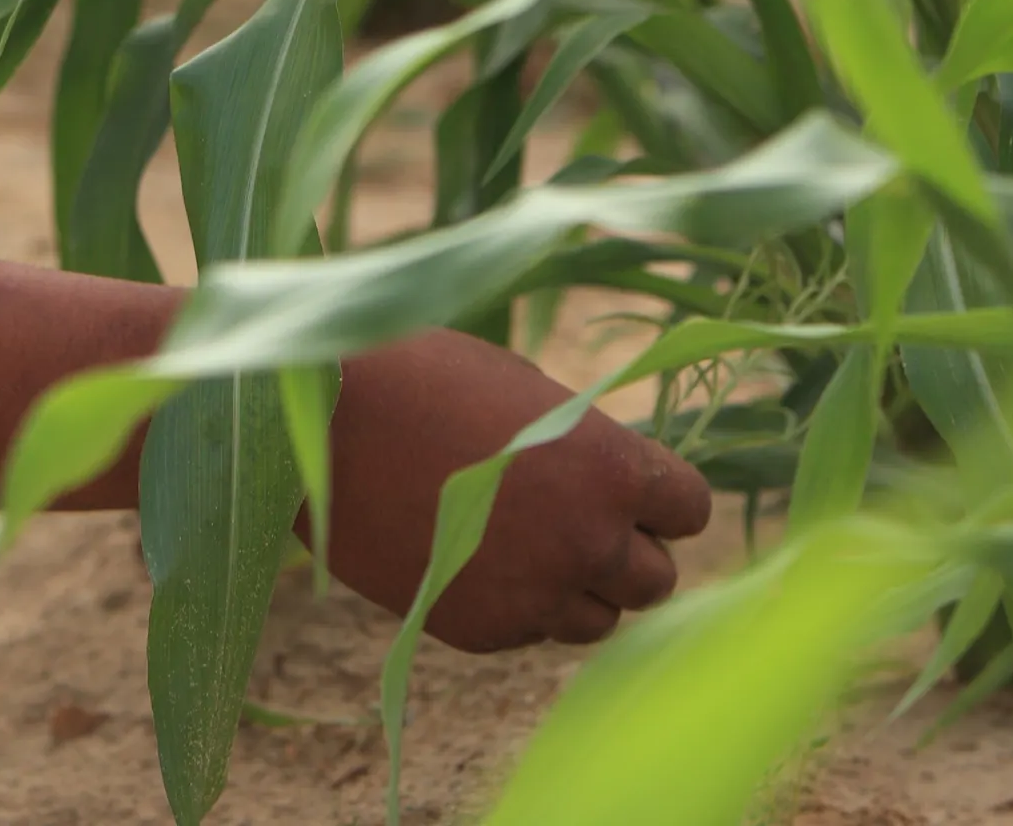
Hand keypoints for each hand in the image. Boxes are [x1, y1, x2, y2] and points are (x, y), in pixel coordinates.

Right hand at [328, 330, 712, 648]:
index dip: (664, 498)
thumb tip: (617, 482)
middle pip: (657, 580)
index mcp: (613, 467)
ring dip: (579, 588)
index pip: (691, 509)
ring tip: (528, 542)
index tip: (635, 490)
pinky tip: (475, 556)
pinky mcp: (481, 630)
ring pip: (599, 620)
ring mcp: (536, 594)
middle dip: (628, 552)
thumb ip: (586, 445)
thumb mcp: (528, 393)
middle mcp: (588, 540)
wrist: (321, 425)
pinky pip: (530, 632)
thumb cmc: (425, 379)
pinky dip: (517, 604)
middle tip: (581, 522)